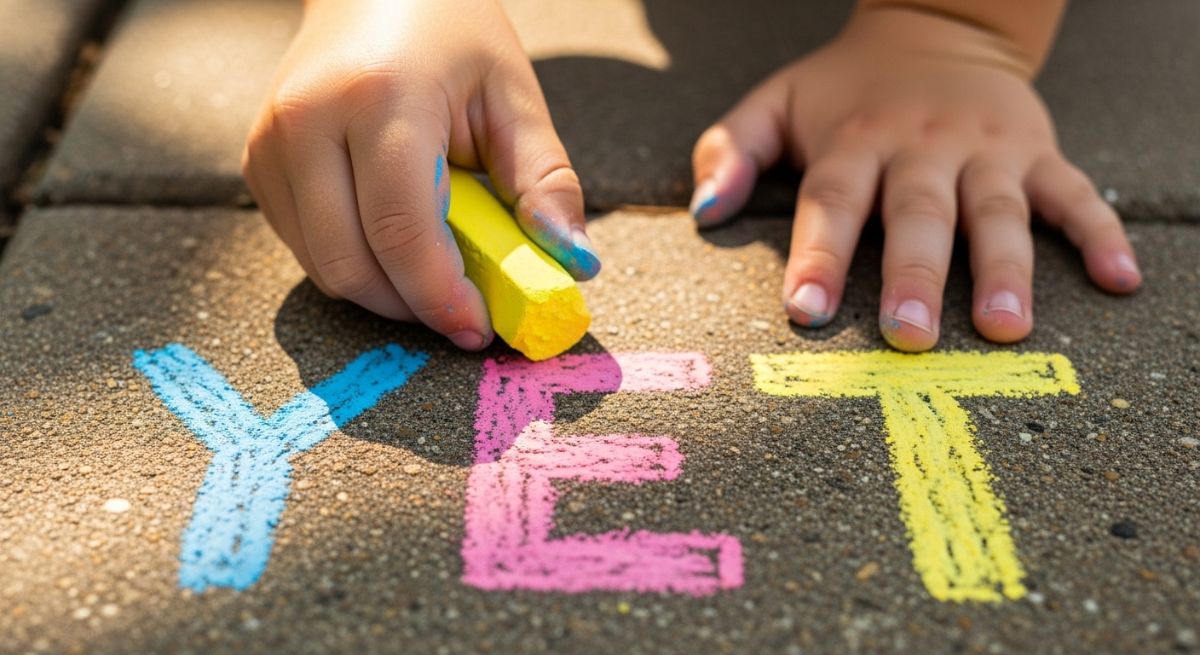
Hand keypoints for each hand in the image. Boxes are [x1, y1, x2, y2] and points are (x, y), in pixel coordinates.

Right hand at [243, 0, 598, 350]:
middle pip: (352, 264)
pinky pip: (305, 247)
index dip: (442, 296)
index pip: (402, 231)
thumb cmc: (452, 34)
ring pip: (323, 267)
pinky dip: (356, 265)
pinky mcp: (258, 163)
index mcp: (380, 98)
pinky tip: (395, 243)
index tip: (479, 329)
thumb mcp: (514, 96)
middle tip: (464, 312)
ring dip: (385, 293)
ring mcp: (271, 143)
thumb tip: (575, 265)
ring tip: (436, 274)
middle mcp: (308, 121)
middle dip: (413, 307)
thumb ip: (546, 183)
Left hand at [690, 7, 1140, 350]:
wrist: (937, 30)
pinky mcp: (1038, 152)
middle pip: (918, 214)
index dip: (818, 255)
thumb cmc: (846, 89)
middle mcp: (921, 146)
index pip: (832, 200)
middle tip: (909, 336)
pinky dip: (1101, 233)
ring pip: (997, 211)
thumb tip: (702, 212)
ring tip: (1004, 328)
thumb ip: (730, 151)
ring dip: (1005, 269)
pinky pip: (1076, 192)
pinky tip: (1119, 279)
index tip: (805, 312)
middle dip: (914, 275)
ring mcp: (987, 150)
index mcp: (855, 139)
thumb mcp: (777, 104)